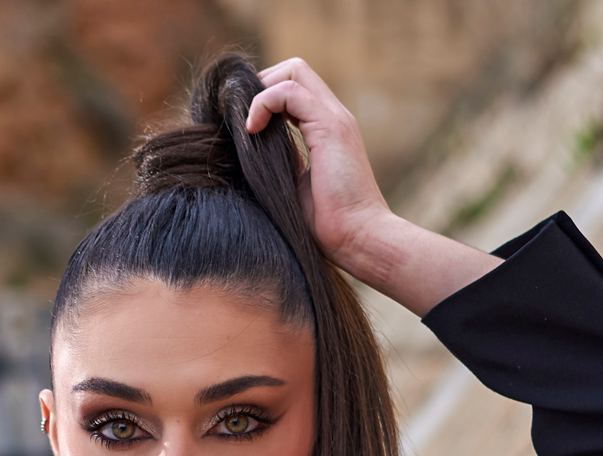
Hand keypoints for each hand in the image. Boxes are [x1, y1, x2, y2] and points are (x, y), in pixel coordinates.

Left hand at [244, 59, 391, 273]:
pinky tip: (252, 130)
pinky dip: (264, 103)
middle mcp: (333, 117)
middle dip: (261, 84)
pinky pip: (290, 91)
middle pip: (295, 69)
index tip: (245, 126)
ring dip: (260, 91)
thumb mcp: (293, 186)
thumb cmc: (327, 226)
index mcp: (326, 130)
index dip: (265, 96)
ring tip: (247, 126)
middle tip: (244, 121)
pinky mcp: (330, 127)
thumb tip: (247, 156)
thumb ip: (279, 163)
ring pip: (293, 71)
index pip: (295, 88)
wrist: (358, 239)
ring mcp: (334, 119)